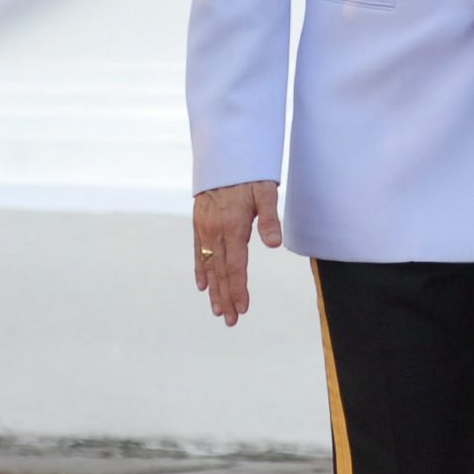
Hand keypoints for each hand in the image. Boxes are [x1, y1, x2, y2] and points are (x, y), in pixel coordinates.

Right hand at [192, 180, 281, 327]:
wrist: (223, 153)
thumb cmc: (249, 173)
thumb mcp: (266, 191)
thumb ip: (270, 219)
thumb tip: (275, 245)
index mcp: (233, 226)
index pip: (236, 266)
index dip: (238, 289)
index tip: (241, 309)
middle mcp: (215, 230)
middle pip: (220, 271)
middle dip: (225, 297)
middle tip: (230, 321)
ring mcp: (204, 227)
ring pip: (208, 264)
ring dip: (213, 289)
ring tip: (217, 310)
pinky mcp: (198, 222)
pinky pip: (198, 250)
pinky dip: (201, 269)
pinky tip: (202, 285)